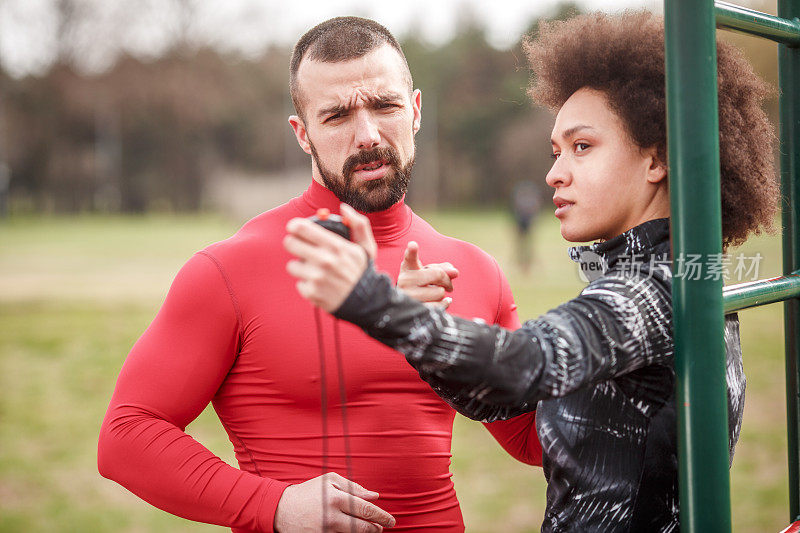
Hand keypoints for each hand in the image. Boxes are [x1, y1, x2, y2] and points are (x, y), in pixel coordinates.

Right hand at [274, 472, 395, 531]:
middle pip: (362, 528)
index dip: (381, 516)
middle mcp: (331, 517)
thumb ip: (354, 487)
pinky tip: (353, 532)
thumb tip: (375, 496)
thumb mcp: (330, 481)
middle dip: (376, 529)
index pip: (366, 509)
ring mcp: (325, 532)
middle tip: (381, 527)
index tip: (391, 521)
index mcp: (336, 498)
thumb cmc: (309, 492)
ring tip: (369, 530)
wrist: (282, 509)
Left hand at [285, 204, 377, 312]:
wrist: (366, 303)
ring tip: (315, 270)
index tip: (294, 228)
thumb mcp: (367, 247)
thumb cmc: (363, 273)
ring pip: (292, 265)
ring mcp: (317, 278)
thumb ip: (358, 224)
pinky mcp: (311, 293)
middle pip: (290, 243)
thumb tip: (344, 207)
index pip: (303, 228)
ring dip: (301, 267)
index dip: (295, 226)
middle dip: (294, 243)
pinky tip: (320, 285)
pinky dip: (307, 284)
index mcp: (336, 246)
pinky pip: (299, 283)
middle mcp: (325, 261)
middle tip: (300, 247)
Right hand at [397, 241, 458, 309]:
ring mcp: (408, 296)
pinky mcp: (415, 310)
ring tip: (434, 294)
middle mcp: (405, 281)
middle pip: (437, 275)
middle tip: (447, 284)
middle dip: (447, 280)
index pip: (409, 258)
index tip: (413, 245)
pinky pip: (439, 306)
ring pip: (439, 292)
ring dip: (442, 294)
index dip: (411, 252)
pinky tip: (443, 302)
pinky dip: (445, 303)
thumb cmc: (422, 285)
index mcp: (408, 268)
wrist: (409, 304)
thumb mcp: (430, 273)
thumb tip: (455, 272)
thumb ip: (443, 269)